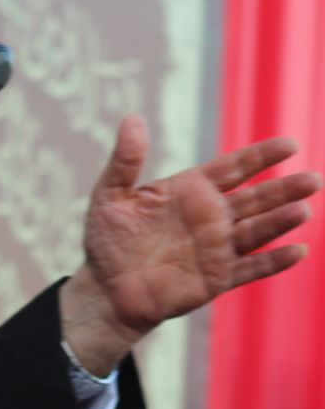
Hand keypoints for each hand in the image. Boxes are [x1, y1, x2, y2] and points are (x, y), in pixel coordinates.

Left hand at [59, 113, 321, 374]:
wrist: (105, 289)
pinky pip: (249, 268)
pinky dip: (272, 261)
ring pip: (256, 231)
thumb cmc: (108, 240)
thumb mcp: (110, 195)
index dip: (260, 157)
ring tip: (303, 209)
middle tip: (313, 179)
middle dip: (283, 189)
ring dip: (280, 221)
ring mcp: (216, 248)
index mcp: (191, 190)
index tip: (289, 145)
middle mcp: (210, 217)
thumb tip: (133, 119)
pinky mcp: (215, 278)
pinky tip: (297, 251)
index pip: (233, 168)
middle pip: (255, 198)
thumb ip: (125, 160)